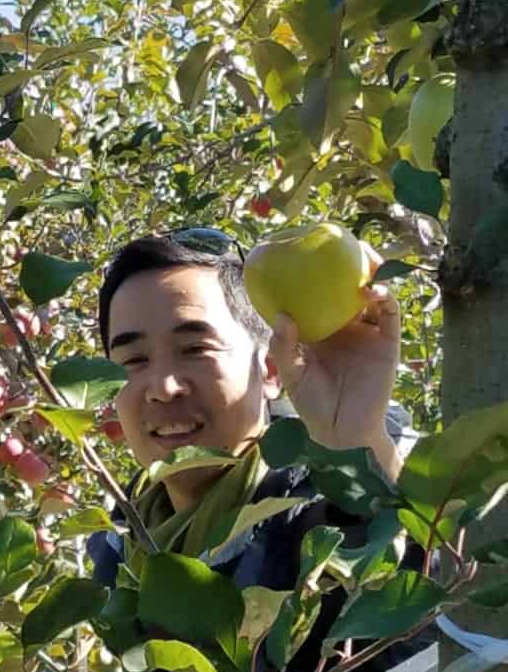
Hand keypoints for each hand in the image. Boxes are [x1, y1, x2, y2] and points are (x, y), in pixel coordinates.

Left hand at [268, 244, 400, 458]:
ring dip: (372, 273)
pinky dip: (385, 298)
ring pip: (373, 293)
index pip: (318, 291)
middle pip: (348, 285)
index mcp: (320, 325)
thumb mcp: (291, 373)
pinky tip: (374, 291)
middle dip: (349, 261)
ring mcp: (367, 331)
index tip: (306, 247)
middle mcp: (344, 324)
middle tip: (342, 240)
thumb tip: (282, 315)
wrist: (340, 431)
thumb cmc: (311, 402)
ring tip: (365, 257)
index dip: (316, 270)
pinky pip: (389, 314)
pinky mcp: (387, 342)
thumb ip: (283, 346)